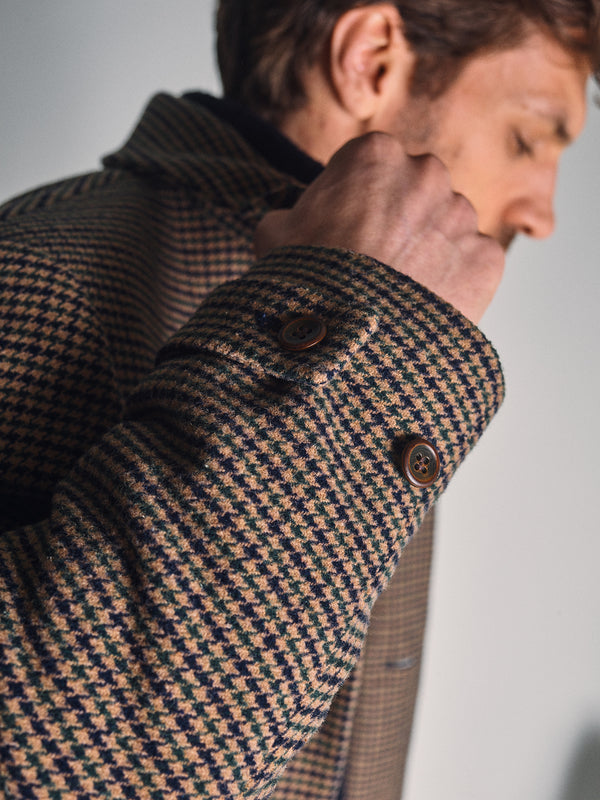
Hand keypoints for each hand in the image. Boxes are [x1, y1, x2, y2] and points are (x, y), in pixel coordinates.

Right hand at [254, 132, 504, 323]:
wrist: (349, 346)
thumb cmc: (307, 284)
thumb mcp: (273, 234)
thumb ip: (294, 212)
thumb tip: (296, 220)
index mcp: (375, 154)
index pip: (367, 166)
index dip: (352, 199)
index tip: (343, 229)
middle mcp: (427, 173)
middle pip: (413, 191)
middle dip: (397, 218)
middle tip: (371, 261)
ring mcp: (462, 217)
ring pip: (445, 226)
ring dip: (426, 249)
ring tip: (396, 290)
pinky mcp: (486, 258)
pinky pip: (469, 263)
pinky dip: (452, 280)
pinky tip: (422, 305)